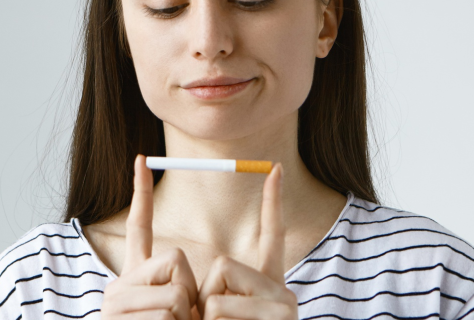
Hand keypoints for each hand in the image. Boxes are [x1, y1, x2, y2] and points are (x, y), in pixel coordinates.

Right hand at [100, 154, 200, 319]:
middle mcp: (118, 285)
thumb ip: (178, 287)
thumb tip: (190, 280)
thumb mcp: (176, 311)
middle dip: (189, 292)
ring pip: (177, 292)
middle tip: (179, 319)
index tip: (141, 159)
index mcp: (132, 277)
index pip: (138, 227)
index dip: (140, 192)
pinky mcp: (115, 318)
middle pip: (175, 259)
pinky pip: (167, 314)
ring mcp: (114, 304)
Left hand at [196, 163, 297, 319]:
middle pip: (223, 264)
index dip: (273, 202)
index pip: (273, 236)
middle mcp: (283, 294)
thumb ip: (217, 294)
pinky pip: (218, 310)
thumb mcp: (220, 315)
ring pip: (215, 295)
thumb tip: (189, 290)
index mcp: (271, 286)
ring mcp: (284, 309)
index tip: (276, 168)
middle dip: (207, 296)